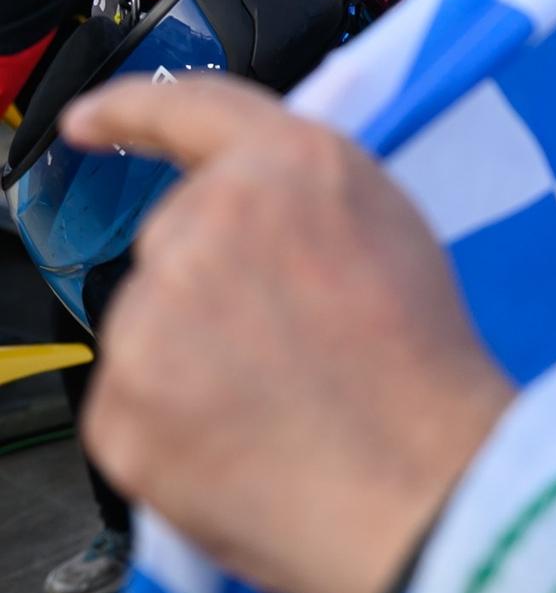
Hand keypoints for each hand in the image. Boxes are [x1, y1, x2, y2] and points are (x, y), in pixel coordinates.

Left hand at [63, 76, 512, 592]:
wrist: (424, 485)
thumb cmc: (427, 371)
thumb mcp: (394, 233)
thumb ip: (308, 200)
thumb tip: (258, 218)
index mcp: (291, 166)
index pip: (186, 107)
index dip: (129, 109)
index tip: (91, 121)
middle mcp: (207, 224)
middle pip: (177, 240)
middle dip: (217, 285)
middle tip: (293, 339)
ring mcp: (152, 316)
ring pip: (152, 328)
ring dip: (196, 359)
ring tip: (285, 402)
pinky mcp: (119, 405)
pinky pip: (133, 407)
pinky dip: (176, 427)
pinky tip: (246, 443)